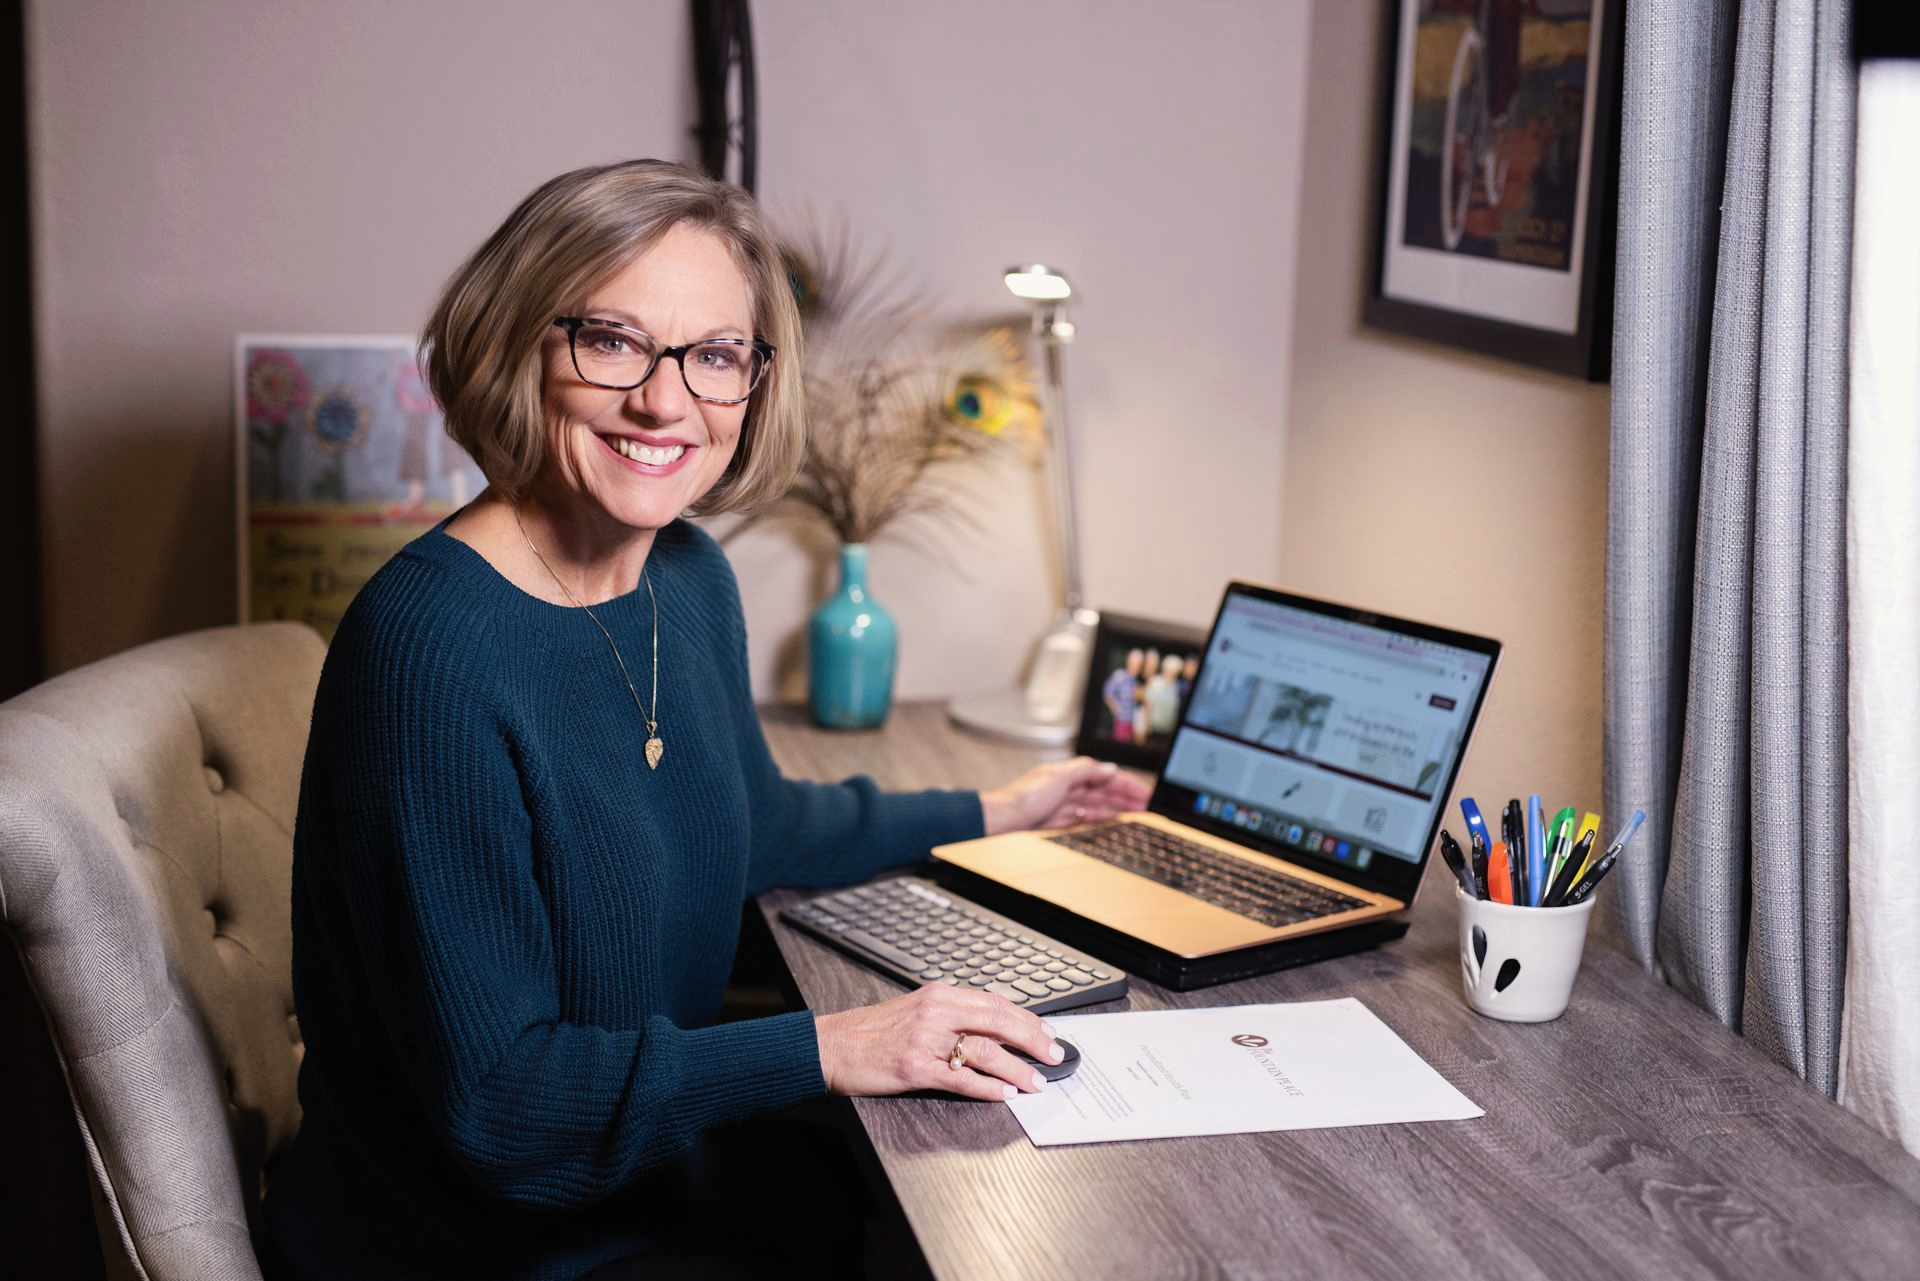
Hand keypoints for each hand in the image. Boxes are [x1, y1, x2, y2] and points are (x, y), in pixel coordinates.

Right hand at [815, 984, 1065, 1100]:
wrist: (831, 1046)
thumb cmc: (871, 1032)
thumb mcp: (915, 1010)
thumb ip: (952, 1014)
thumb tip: (994, 1026)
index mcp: (938, 994)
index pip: (996, 1003)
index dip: (1028, 1019)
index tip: (1048, 1033)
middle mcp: (936, 1012)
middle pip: (999, 1022)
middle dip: (1033, 1040)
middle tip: (1055, 1055)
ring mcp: (926, 1040)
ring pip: (986, 1051)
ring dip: (1018, 1069)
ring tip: (1037, 1082)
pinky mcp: (915, 1068)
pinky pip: (962, 1079)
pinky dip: (989, 1089)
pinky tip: (1006, 1095)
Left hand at [979, 756, 1151, 835]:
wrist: (1000, 821)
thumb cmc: (1022, 798)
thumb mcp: (1058, 778)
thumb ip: (1085, 771)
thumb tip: (1109, 768)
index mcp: (1069, 773)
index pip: (1105, 776)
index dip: (1127, 783)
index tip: (1145, 792)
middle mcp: (1067, 786)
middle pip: (1104, 791)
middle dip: (1127, 796)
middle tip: (1148, 805)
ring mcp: (1063, 804)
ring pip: (1098, 805)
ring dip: (1118, 808)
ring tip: (1136, 815)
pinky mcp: (1058, 820)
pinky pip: (1087, 818)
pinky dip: (1102, 819)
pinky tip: (1112, 822)